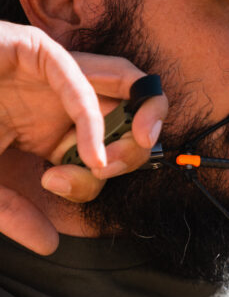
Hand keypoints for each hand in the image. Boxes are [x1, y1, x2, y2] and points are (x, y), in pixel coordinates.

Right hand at [0, 21, 167, 253]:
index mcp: (62, 127)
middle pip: (132, 114)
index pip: (112, 145)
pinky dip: (91, 119)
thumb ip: (15, 213)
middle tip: (108, 169)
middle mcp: (70, 100)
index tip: (60, 186)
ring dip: (144, 114)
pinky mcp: (38, 51)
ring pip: (126, 85)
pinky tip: (93, 155)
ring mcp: (58, 74)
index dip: (106, 170)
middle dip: (136, 145)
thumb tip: (50, 245)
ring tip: (140, 142)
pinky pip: (77, 81)